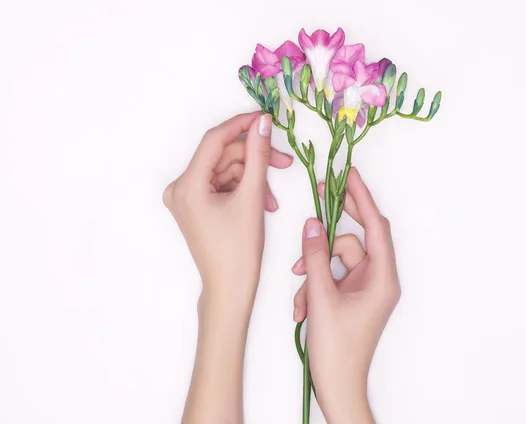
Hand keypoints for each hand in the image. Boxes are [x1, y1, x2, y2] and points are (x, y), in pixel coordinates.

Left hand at [163, 112, 292, 423]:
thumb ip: (258, 156)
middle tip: (284, 161)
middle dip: (254, 157)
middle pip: (222, 156)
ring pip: (225, 171)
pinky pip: (222, 185)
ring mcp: (186, 199)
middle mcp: (179, 189)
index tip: (266, 119)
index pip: (215, 140)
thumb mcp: (252, 198)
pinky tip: (262, 202)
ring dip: (252, 177)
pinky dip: (243, 189)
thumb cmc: (239, 251)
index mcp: (186, 185)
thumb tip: (262, 124)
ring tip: (272, 196)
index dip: (242, 125)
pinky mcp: (196, 207)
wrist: (230, 290)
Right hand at [292, 168, 400, 423]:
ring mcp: (364, 288)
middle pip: (358, 237)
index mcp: (382, 279)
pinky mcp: (351, 296)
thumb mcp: (321, 298)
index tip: (350, 175)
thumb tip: (314, 223)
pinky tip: (302, 305)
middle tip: (322, 195)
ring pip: (338, 259)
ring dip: (315, 269)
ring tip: (300, 292)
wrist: (338, 386)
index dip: (363, 199)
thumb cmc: (337, 350)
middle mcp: (378, 280)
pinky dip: (315, 284)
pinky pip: (332, 275)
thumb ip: (316, 257)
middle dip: (337, 222)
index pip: (376, 227)